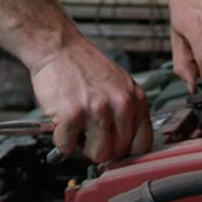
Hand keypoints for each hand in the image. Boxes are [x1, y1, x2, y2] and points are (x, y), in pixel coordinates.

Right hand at [30, 35, 152, 163]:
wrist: (58, 46)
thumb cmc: (84, 65)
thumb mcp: (119, 84)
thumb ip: (126, 112)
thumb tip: (127, 146)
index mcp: (135, 98)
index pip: (143, 144)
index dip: (127, 152)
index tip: (115, 150)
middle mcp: (120, 103)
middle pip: (119, 153)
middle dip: (101, 147)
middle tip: (89, 132)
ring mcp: (97, 109)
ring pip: (97, 154)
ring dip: (83, 146)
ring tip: (77, 127)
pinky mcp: (72, 114)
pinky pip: (68, 147)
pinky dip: (61, 140)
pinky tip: (61, 122)